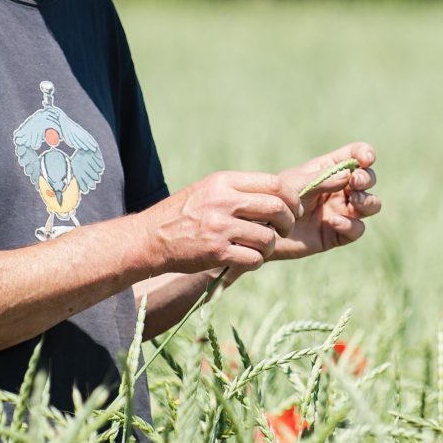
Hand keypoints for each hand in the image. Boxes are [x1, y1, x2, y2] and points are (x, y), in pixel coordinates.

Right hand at [147, 171, 299, 274]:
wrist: (149, 238)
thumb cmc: (182, 214)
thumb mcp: (208, 190)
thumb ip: (238, 190)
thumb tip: (277, 195)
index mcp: (223, 182)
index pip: (273, 183)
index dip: (291, 198)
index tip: (293, 209)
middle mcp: (223, 201)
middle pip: (276, 207)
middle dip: (288, 221)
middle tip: (284, 230)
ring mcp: (219, 227)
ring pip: (268, 237)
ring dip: (270, 245)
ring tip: (260, 247)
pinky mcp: (216, 252)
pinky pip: (254, 258)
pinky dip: (256, 261)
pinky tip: (246, 258)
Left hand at [273, 143, 380, 261]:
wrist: (262, 229)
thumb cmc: (275, 199)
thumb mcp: (296, 183)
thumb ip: (322, 179)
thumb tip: (349, 176)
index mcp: (329, 169)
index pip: (355, 156)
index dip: (365, 154)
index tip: (365, 159)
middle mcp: (339, 189)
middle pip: (368, 179)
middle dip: (366, 179)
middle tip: (354, 182)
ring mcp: (341, 211)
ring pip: (371, 204)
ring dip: (367, 201)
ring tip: (353, 201)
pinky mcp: (338, 234)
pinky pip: (357, 229)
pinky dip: (350, 224)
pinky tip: (333, 221)